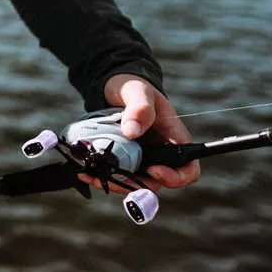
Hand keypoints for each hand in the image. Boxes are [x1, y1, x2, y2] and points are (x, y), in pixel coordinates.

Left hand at [82, 74, 201, 192]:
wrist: (115, 88)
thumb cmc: (134, 87)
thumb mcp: (138, 92)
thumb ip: (140, 108)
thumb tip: (132, 132)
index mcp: (174, 139)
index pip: (187, 169)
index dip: (175, 177)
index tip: (153, 170)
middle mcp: (160, 154)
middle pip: (155, 182)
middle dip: (134, 185)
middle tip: (109, 176)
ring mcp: (141, 158)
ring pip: (133, 182)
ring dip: (113, 183)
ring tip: (90, 174)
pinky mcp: (123, 158)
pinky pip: (116, 174)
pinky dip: (102, 175)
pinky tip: (84, 171)